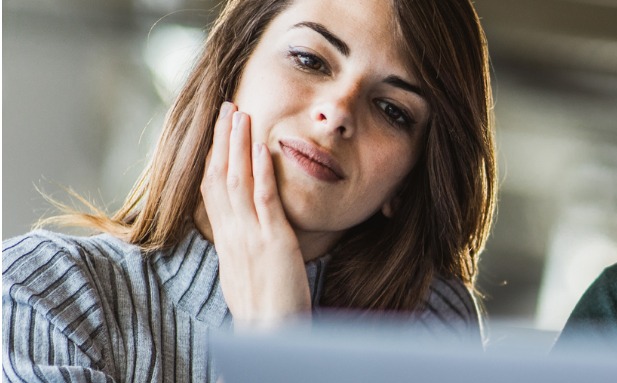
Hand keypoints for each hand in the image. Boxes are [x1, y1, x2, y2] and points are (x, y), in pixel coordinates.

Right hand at [200, 102, 311, 330]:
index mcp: (226, 240)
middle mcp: (232, 233)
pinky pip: (263, 200)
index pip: (213, 190)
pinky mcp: (273, 242)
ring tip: (241, 113)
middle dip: (222, 139)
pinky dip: (260, 171)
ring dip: (238, 144)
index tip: (218, 132)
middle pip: (219, 176)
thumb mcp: (246, 273)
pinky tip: (261, 147)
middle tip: (227, 107)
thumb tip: (243, 237)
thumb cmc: (264, 310)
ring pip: (237, 180)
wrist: (269, 334)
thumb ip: (244, 250)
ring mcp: (250, 236)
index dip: (214, 157)